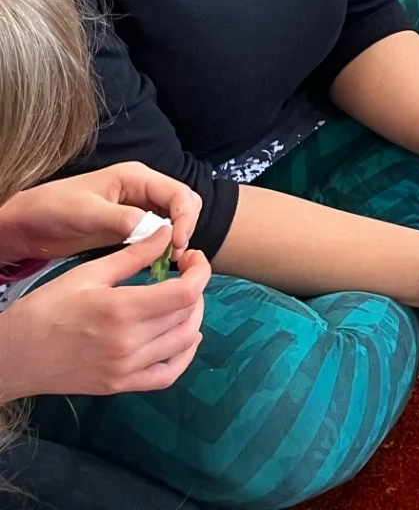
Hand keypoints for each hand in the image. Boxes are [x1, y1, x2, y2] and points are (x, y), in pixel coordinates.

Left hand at [0, 162, 201, 262]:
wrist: (26, 223)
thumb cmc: (52, 209)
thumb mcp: (86, 212)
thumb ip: (122, 219)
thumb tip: (156, 230)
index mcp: (136, 177)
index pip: (178, 193)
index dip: (185, 217)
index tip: (177, 243)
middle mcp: (142, 189)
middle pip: (183, 203)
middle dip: (186, 226)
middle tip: (175, 253)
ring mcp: (137, 207)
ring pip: (174, 218)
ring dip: (177, 236)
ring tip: (167, 259)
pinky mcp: (130, 225)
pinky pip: (158, 232)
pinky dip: (163, 245)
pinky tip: (156, 260)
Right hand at [0, 231, 208, 401]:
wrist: (13, 356)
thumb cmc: (44, 310)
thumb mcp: (86, 274)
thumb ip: (133, 255)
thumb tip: (167, 233)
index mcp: (121, 310)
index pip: (186, 292)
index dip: (200, 271)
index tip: (193, 258)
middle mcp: (128, 343)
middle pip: (189, 314)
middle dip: (196, 288)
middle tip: (185, 274)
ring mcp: (126, 369)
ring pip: (185, 342)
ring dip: (194, 317)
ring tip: (182, 300)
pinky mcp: (120, 386)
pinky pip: (168, 375)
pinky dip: (184, 355)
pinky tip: (184, 336)